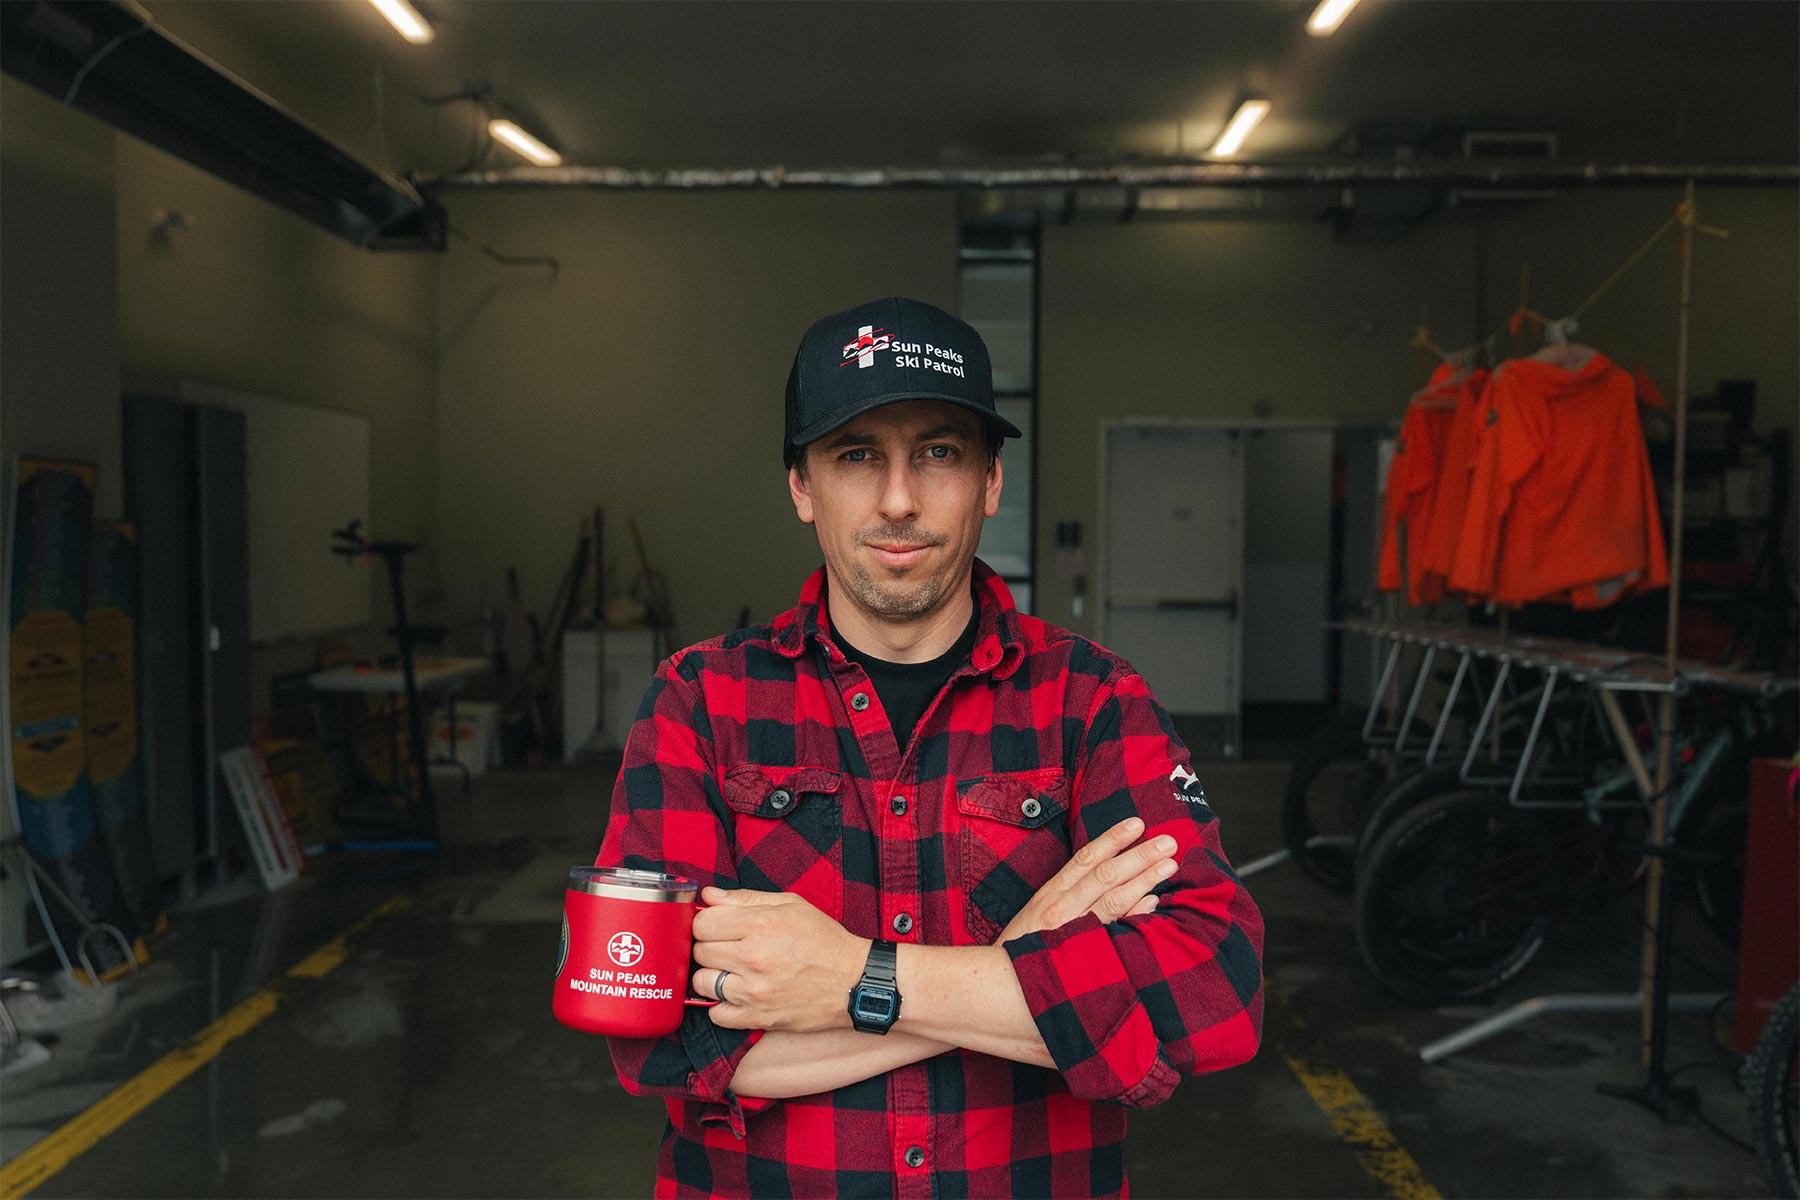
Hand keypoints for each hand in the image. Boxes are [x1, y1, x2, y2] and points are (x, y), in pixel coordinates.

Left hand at [690, 888, 867, 1032]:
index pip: (702, 923)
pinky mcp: (758, 1017)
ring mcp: (754, 991)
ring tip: (730, 972)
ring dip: (711, 976)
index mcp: (760, 924)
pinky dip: (721, 1006)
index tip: (717, 927)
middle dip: (709, 947)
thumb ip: (745, 898)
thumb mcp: (790, 905)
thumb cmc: (824, 941)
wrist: (854, 981)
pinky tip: (735, 995)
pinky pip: (716, 1015)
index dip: (706, 923)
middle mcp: (753, 957)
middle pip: (700, 951)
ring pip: (702, 983)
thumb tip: (709, 895)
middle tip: (727, 948)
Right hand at [998, 816, 1177, 942]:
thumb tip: (1110, 870)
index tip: (1137, 824)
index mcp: (1052, 893)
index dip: (1113, 839)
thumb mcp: (1040, 910)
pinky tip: (1153, 902)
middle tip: (1168, 842)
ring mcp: (1072, 930)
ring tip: (1168, 865)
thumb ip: (1070, 892)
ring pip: (1113, 899)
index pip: (1086, 858)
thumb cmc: (1025, 946)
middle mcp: (1062, 907)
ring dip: (1144, 879)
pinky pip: (1114, 931)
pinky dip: (1134, 914)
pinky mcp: (1082, 954)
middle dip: (1138, 856)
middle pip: (1105, 874)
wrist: (1002, 984)